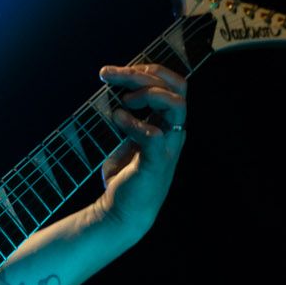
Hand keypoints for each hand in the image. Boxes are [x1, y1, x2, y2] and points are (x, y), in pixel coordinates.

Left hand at [97, 62, 187, 238]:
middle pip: (177, 87)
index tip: (117, 71)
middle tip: (109, 75)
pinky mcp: (155, 163)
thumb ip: (126, 117)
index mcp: (168, 124)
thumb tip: (112, 90)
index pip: (171, 84)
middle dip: (144, 73)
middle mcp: (173, 132)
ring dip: (147, 93)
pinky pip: (153, 134)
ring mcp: (167, 147)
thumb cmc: (124, 178)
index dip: (148, 70)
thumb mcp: (126, 140)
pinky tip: (116, 118)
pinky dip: (133, 123)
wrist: (121, 214)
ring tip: (123, 101)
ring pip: (175, 104)